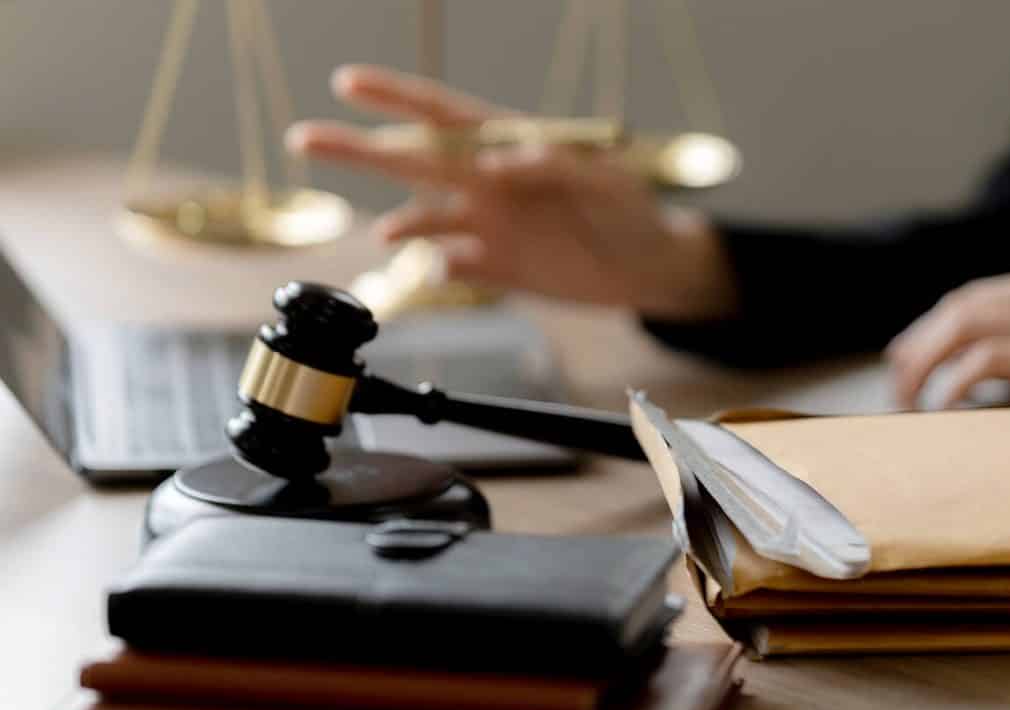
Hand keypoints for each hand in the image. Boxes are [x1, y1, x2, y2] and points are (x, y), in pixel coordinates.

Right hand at [286, 65, 735, 321]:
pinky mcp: (494, 268)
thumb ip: (559, 164)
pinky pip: (451, 267)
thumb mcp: (609, 179)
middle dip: (358, 147)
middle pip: (413, 158)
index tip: (348, 81)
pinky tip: (441, 268)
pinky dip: (439, 268)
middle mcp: (486, 182)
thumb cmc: (634, 211)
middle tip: (304, 137)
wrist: (647, 270)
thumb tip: (504, 159)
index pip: (444, 113)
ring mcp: (484, 226)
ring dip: (400, 223)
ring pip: (423, 218)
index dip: (396, 95)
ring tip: (389, 233)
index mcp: (508, 145)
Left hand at [883, 261, 1009, 408]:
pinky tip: (947, 408)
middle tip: (897, 385)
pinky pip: (987, 360)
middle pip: (962, 306)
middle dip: (918, 344)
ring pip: (965, 325)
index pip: (977, 295)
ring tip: (909, 400)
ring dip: (926, 363)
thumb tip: (967, 377)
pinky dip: (956, 384)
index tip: (906, 360)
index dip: (931, 327)